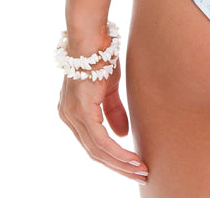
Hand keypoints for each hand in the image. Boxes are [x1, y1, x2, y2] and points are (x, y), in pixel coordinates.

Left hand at [58, 61, 148, 183]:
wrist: (91, 35)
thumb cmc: (100, 55)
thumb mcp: (109, 87)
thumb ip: (114, 111)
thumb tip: (123, 135)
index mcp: (74, 112)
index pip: (93, 143)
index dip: (113, 157)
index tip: (133, 165)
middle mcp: (69, 117)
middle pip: (94, 153)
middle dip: (119, 167)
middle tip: (140, 175)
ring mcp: (73, 115)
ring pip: (97, 151)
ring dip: (121, 163)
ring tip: (140, 170)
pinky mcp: (82, 110)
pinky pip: (100, 140)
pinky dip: (117, 152)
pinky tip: (131, 158)